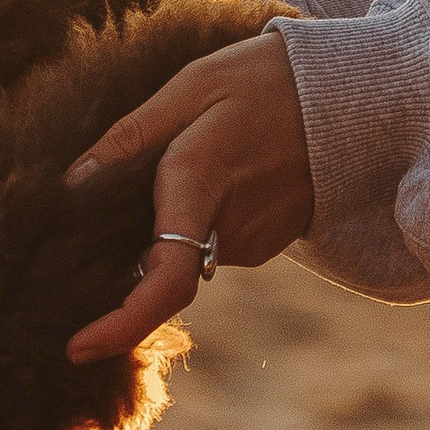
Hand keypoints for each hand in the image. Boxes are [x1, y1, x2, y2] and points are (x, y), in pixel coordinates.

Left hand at [62, 30, 313, 361]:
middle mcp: (230, 228)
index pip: (164, 280)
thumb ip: (132, 135)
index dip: (121, 324)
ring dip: (170, 216)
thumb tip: (73, 183)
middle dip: (132, 234)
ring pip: (184, 246)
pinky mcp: (267, 242)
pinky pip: (212, 239)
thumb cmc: (267, 81)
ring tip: (190, 149)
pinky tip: (217, 167)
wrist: (356, 95)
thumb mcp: (194, 84)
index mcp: (201, 183)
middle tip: (134, 171)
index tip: (78, 349)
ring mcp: (254, 241)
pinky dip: (200, 214)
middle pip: (157, 259)